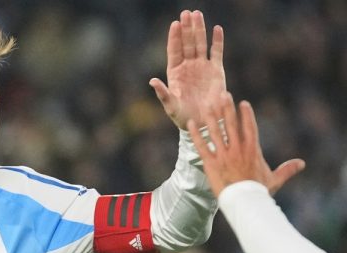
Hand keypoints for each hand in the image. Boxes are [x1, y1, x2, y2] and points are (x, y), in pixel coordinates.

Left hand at [150, 10, 225, 129]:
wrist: (202, 123)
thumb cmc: (182, 116)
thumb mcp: (170, 105)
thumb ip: (162, 93)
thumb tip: (152, 80)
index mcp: (175, 72)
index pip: (174, 50)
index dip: (174, 37)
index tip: (175, 23)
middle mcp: (188, 67)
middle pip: (187, 43)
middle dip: (187, 28)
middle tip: (186, 12)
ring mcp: (202, 67)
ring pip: (200, 44)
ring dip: (199, 29)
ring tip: (197, 14)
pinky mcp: (216, 71)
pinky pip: (217, 52)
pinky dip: (217, 41)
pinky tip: (217, 29)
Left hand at [187, 93, 304, 196]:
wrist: (243, 202)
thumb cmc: (258, 192)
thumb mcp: (274, 180)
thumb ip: (287, 169)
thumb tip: (302, 163)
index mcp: (252, 150)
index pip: (250, 127)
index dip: (246, 115)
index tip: (243, 103)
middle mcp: (238, 149)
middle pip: (231, 125)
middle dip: (227, 109)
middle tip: (223, 94)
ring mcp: (224, 155)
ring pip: (215, 132)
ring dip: (210, 117)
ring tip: (206, 105)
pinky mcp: (211, 163)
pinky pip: (201, 146)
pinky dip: (195, 134)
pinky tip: (190, 124)